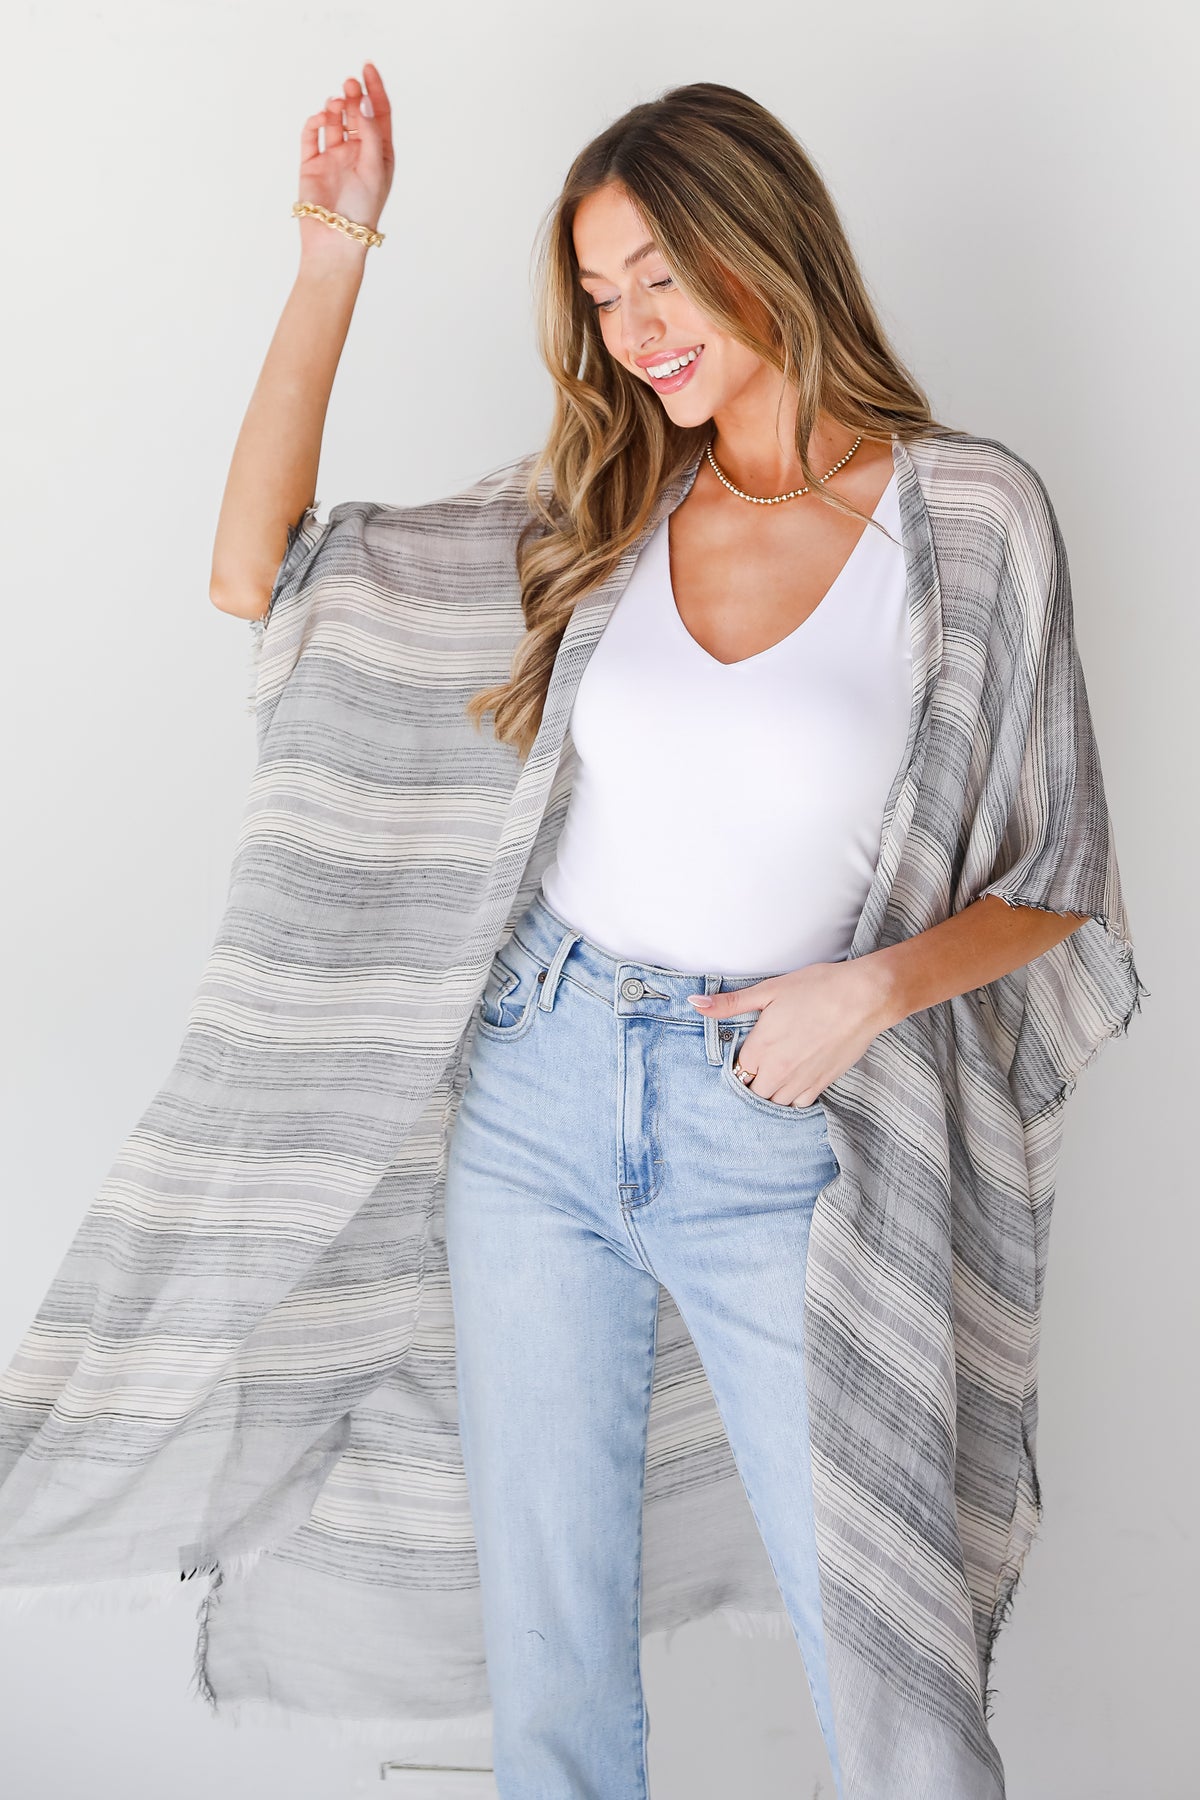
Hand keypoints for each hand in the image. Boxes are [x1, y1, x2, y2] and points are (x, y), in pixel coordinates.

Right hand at [297, 63, 393, 264]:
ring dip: (335, 107)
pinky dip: (315, 122)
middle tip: (349, 84)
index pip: (379, 114)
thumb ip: (370, 133)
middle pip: (356, 114)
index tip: (367, 67)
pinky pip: (311, 135)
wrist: (336, 237)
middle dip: (353, 95)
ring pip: (334, 121)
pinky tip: (321, 117)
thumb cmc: (363, 209)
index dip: (374, 90)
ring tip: (336, 100)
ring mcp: (333, 157)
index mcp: (378, 154)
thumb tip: (363, 101)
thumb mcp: (375, 167)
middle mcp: (356, 152)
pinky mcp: (312, 164)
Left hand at [686, 955, 899, 1106]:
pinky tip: (794, 1079)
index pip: (736, 1070)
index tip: (745, 1052)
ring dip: (770, 1091)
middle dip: (752, 1080)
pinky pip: (798, 1104)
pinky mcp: (822, 1083)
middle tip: (760, 1063)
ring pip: (773, 1101)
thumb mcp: (769, 990)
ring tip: (776, 1072)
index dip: (738, 1062)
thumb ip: (730, 1003)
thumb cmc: (818, 988)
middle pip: (752, 1091)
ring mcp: (801, 1081)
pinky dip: (792, 1096)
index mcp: (760, 1048)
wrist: (864, 998)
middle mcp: (778, 1071)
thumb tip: (695, 1003)